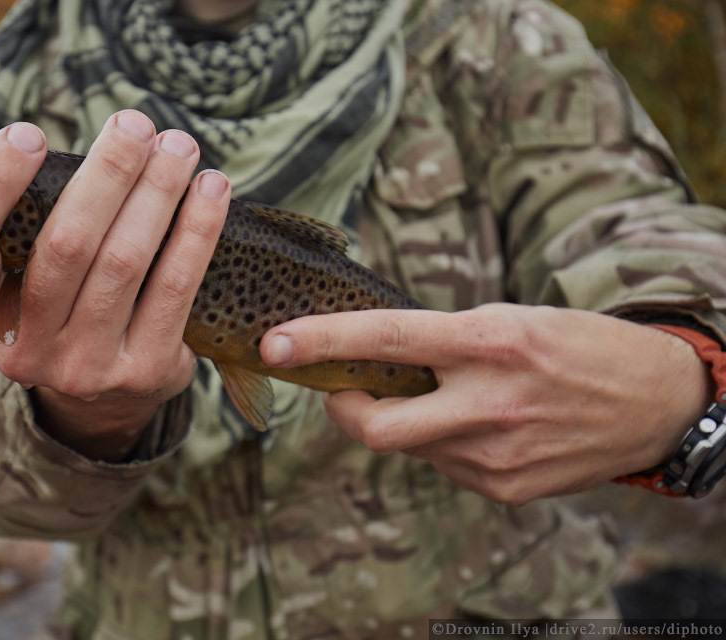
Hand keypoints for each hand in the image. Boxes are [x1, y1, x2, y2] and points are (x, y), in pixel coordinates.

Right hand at [0, 101, 229, 458]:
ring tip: (180, 146)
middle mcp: (21, 351)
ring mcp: (84, 368)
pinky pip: (175, 288)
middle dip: (107, 174)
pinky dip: (197, 231)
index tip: (29, 133)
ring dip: (158, 193)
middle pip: (64, 247)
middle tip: (136, 123)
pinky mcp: (142, 371)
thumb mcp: (8, 252)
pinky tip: (212, 190)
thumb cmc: (51, 293)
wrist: (102, 393)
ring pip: (124, 262)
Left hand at [260, 303, 712, 502]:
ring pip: (408, 445)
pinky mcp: (504, 488)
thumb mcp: (511, 318)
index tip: (276, 343)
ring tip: (445, 395)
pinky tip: (477, 424)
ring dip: (404, 418)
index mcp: (490, 343)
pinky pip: (442, 464)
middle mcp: (488, 404)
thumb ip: (442, 339)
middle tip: (340, 387)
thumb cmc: (577, 346)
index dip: (323, 341)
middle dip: (341, 408)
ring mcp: (495, 456)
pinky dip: (440, 441)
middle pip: (374, 426)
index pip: (387, 339)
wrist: (653, 403)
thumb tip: (374, 354)